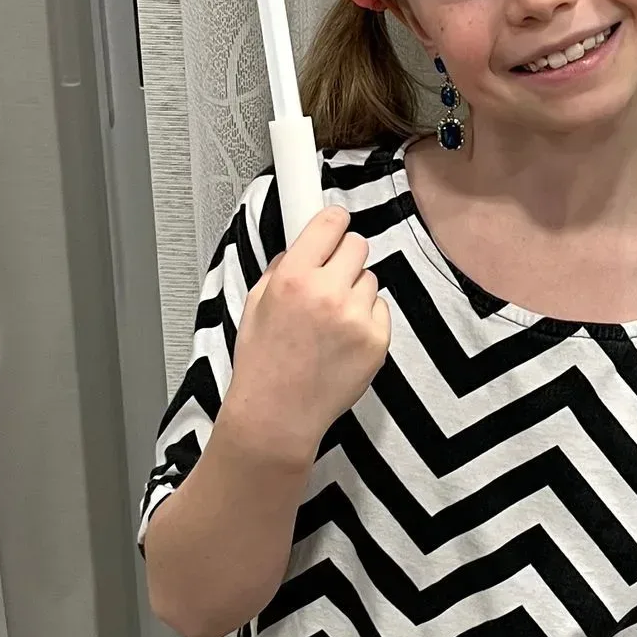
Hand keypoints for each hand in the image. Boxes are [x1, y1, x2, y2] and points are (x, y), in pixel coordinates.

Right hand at [216, 203, 390, 469]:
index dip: (332, 223)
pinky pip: (381, 309)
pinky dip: (366, 318)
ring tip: (331, 320)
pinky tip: (343, 339)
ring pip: (370, 279)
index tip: (334, 224)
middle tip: (329, 279)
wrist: (279, 414)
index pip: (329, 223)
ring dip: (355, 291)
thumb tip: (305, 243)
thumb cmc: (263, 363)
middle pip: (358, 245)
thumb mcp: (255, 304)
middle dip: (344, 258)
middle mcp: (327, 292)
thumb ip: (281, 268)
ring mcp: (356, 317)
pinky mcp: (377, 340)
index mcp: (292, 278)